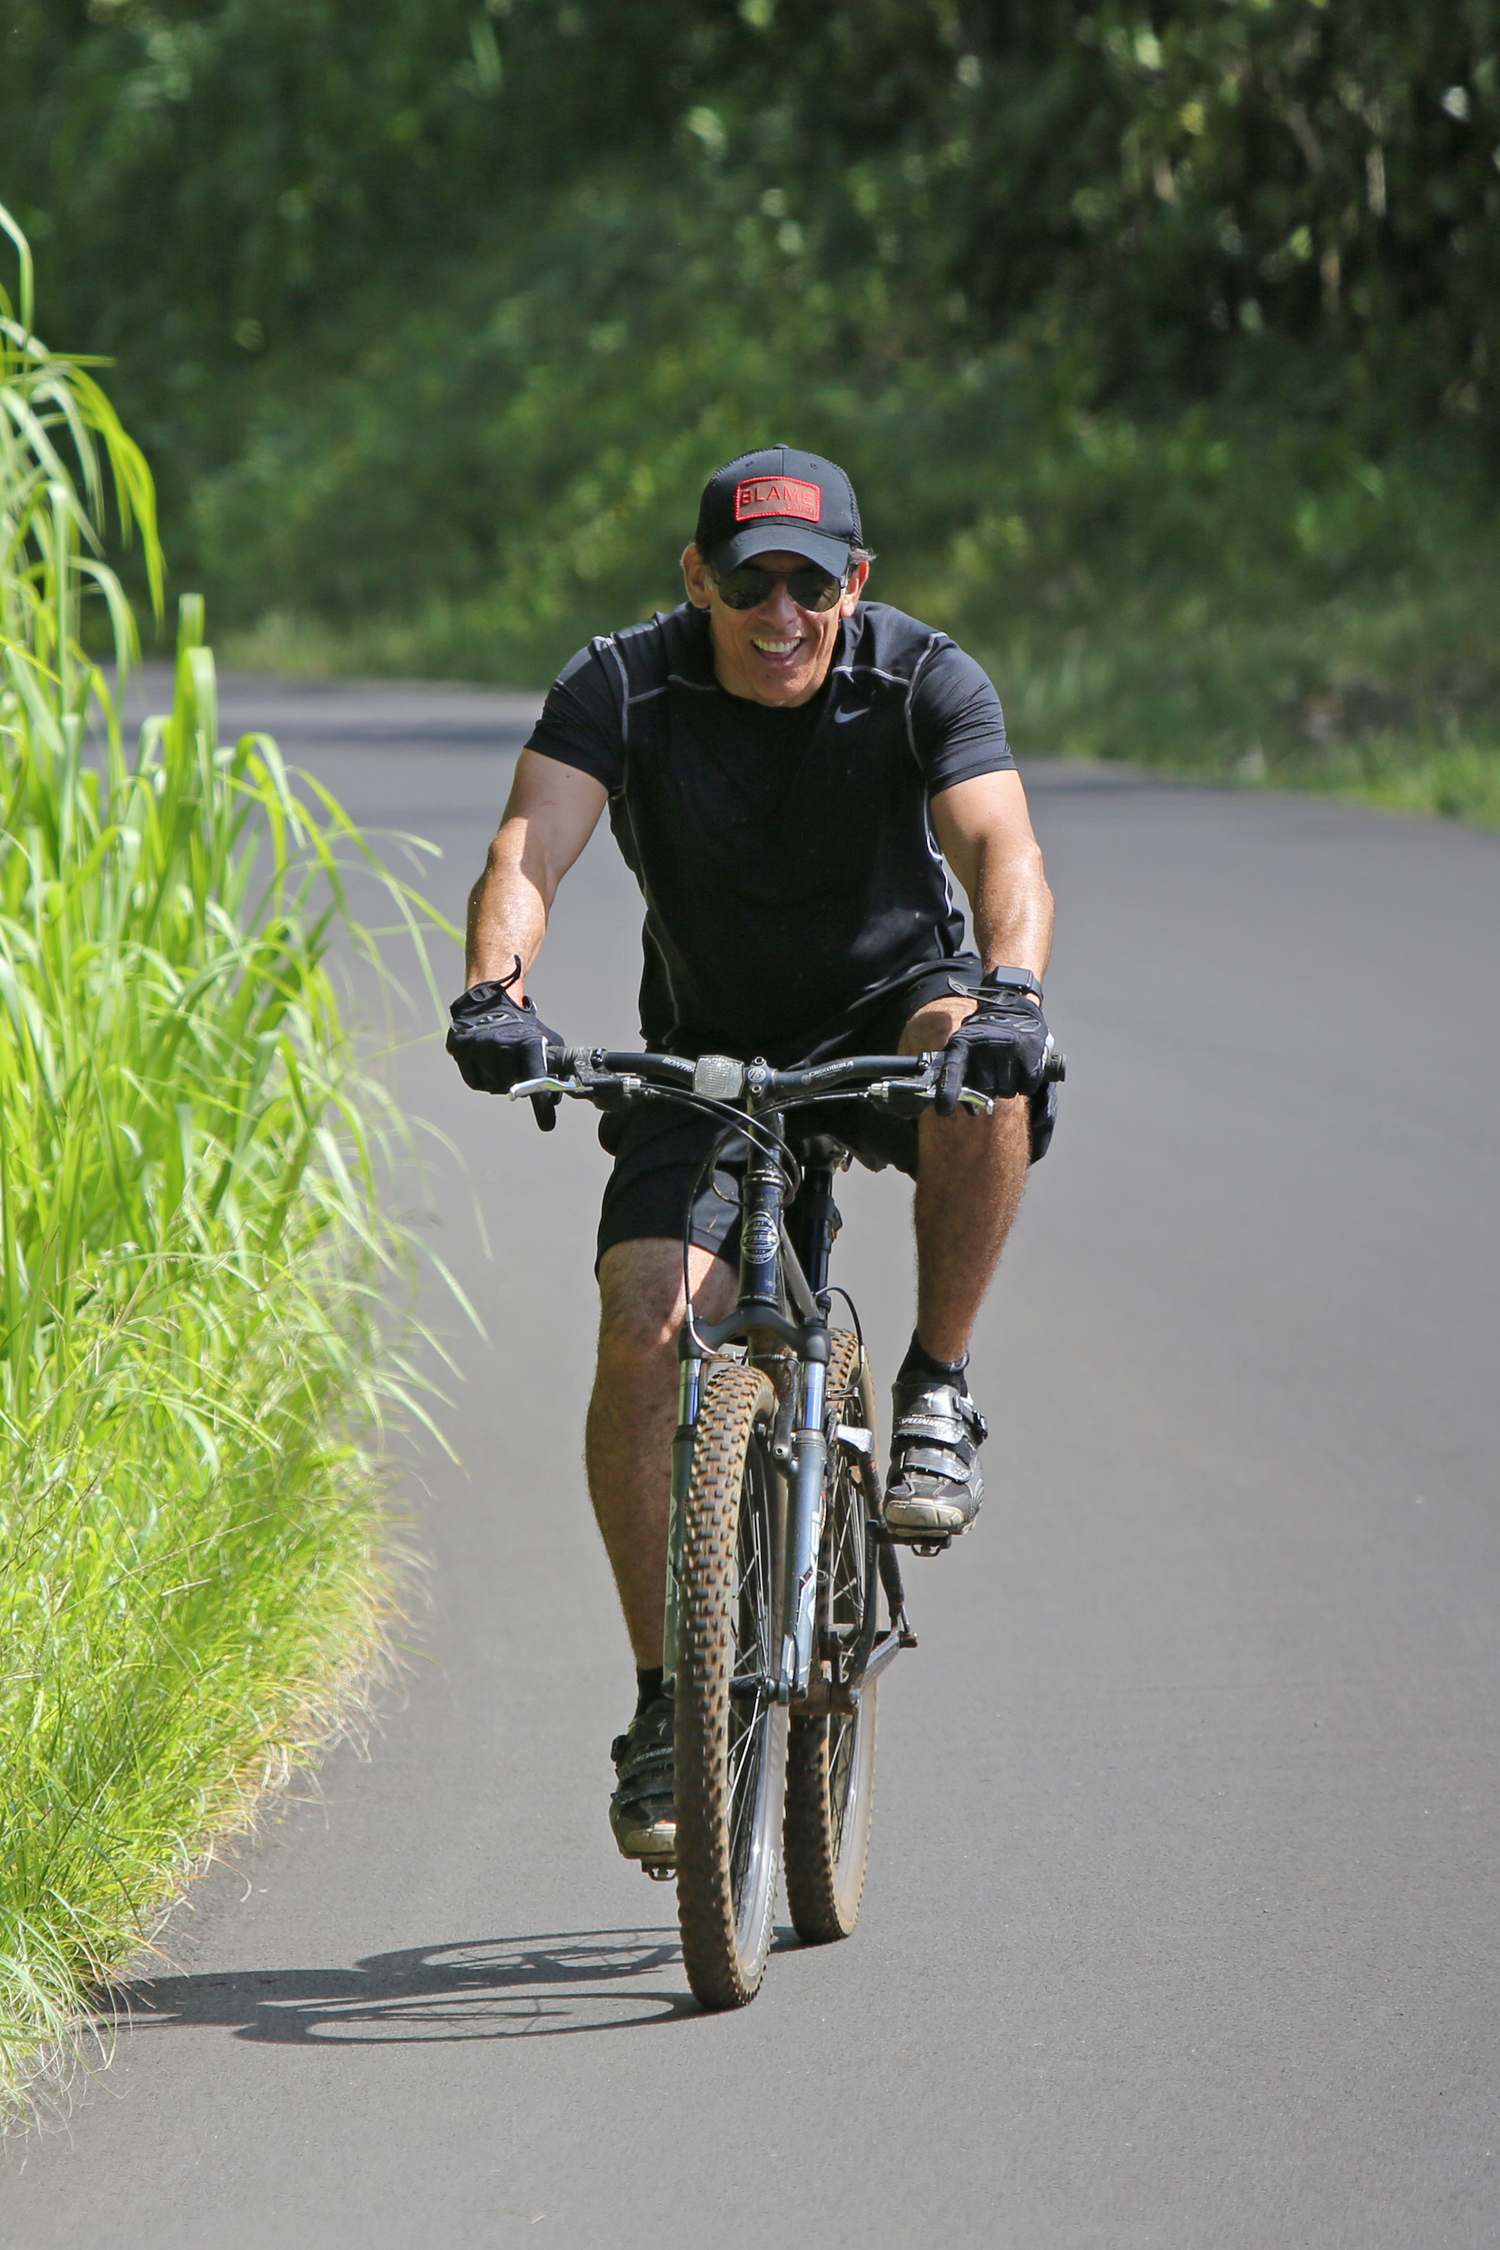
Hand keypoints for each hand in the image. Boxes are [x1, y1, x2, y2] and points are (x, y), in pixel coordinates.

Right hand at [445, 962, 562, 1129]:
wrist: (489, 1002)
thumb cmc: (521, 1026)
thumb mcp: (545, 1039)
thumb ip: (556, 1067)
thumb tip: (557, 1099)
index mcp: (526, 1040)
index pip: (536, 1077)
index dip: (541, 1103)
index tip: (547, 1124)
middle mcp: (501, 1043)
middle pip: (513, 1087)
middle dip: (518, 1085)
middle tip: (518, 1072)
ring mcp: (479, 1047)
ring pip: (493, 1087)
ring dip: (500, 1082)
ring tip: (502, 1062)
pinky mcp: (461, 1049)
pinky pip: (475, 1083)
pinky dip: (483, 1079)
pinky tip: (486, 1064)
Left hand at [935, 972, 1051, 1115]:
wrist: (1013, 1009)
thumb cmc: (985, 1039)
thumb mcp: (965, 1049)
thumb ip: (961, 1078)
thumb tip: (971, 1109)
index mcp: (962, 1043)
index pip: (951, 1069)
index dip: (947, 1091)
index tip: (944, 1110)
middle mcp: (984, 1044)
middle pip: (985, 1089)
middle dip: (989, 1088)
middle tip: (993, 1072)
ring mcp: (1008, 1047)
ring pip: (1006, 1091)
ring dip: (1007, 1087)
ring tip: (1007, 1067)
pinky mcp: (1030, 1052)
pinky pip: (1026, 1087)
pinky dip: (1025, 1085)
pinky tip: (1021, 1069)